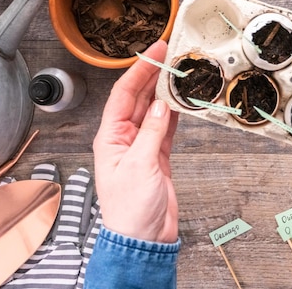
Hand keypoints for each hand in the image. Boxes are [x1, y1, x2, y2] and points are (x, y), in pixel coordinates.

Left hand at [93, 40, 178, 242]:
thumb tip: (160, 104)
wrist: (144, 239)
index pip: (123, 94)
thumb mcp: (140, 167)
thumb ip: (151, 133)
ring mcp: (142, 146)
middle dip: (153, 75)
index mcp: (110, 137)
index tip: (154, 52)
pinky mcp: (158, 155)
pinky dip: (174, 113)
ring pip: (154, 110)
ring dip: (165, 91)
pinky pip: (166, 127)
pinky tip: (181, 100)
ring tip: (178, 72)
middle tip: (170, 54)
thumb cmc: (130, 210)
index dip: (139, 70)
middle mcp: (124, 137)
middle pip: (138, 98)